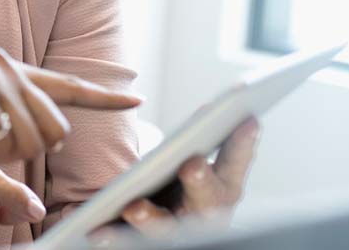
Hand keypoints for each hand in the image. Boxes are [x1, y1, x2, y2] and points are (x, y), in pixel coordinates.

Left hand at [118, 118, 260, 238]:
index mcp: (224, 187)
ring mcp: (177, 231)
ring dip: (150, 218)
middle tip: (192, 165)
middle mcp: (205, 212)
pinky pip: (129, 240)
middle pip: (206, 200)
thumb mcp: (198, 162)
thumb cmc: (185, 184)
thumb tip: (216, 110)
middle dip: (201, 182)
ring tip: (133, 208)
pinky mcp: (147, 240)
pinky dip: (115, 237)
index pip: (236, 162)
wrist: (170, 225)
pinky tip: (99, 232)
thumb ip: (206, 141)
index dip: (243, 144)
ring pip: (165, 228)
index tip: (249, 120)